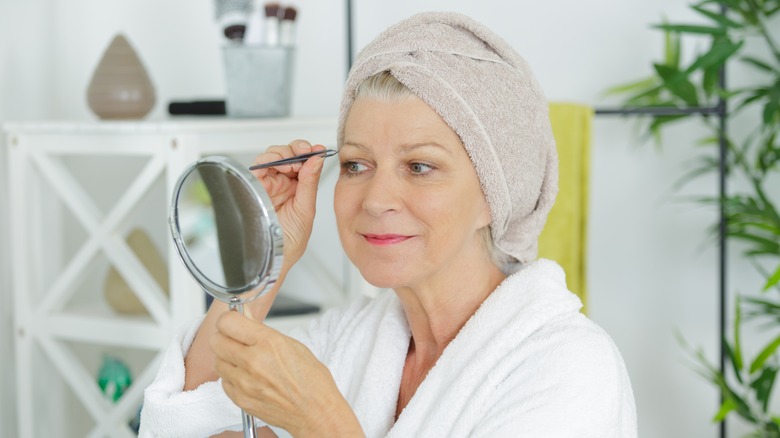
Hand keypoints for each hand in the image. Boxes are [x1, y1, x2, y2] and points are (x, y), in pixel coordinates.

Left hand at [211, 311, 363, 435]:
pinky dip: (232, 377)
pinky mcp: (240, 399)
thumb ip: (262, 331)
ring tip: (245, 360)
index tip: (234, 320)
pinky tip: (248, 376)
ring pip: (217, 361)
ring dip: (227, 357)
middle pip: (216, 340)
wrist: (315, 412)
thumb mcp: (292, 345)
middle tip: (237, 339)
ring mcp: (244, 383)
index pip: (228, 322)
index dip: (230, 319)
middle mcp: (253, 362)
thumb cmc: (311, 381)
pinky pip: (224, 381)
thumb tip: (245, 317)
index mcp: (269, 344)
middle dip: (225, 336)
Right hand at [250, 140, 326, 272]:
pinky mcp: (253, 187)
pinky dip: (269, 159)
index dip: (310, 153)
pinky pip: (258, 165)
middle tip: (306, 151)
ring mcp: (267, 185)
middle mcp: (282, 185)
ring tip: (293, 163)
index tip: (319, 149)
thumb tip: (317, 159)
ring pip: (272, 156)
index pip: (303, 163)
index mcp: (297, 190)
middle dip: (297, 148)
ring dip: (284, 153)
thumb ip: (310, 183)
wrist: (273, 259)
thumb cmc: (288, 243)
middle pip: (287, 154)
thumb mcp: (305, 209)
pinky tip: (282, 165)